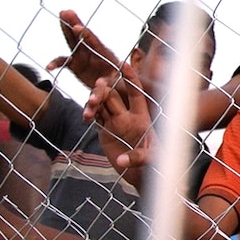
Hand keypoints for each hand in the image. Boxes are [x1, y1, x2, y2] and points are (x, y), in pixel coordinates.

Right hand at [46, 10, 124, 89]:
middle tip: (66, 11)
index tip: (77, 27)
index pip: (95, 43)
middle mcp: (94, 52)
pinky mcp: (76, 65)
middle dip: (74, 23)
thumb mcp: (126, 79)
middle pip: (82, 36)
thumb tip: (129, 60)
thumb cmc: (123, 83)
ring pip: (73, 41)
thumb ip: (121, 76)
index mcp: (106, 55)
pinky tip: (49, 67)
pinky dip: (56, 63)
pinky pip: (64, 62)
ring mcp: (83, 57)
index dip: (86, 35)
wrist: (117, 88)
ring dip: (66, 29)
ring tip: (61, 17)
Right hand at [86, 62, 156, 188]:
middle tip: (97, 85)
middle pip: (114, 96)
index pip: (136, 92)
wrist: (142, 174)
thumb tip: (122, 161)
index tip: (122, 65)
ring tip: (90, 105)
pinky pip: (96, 118)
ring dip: (95, 101)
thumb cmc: (154, 163)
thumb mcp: (150, 159)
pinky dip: (90, 114)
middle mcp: (127, 116)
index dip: (130, 79)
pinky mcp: (105, 131)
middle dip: (106, 90)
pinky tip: (86, 116)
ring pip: (102, 105)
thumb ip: (137, 158)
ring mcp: (115, 122)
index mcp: (142, 116)